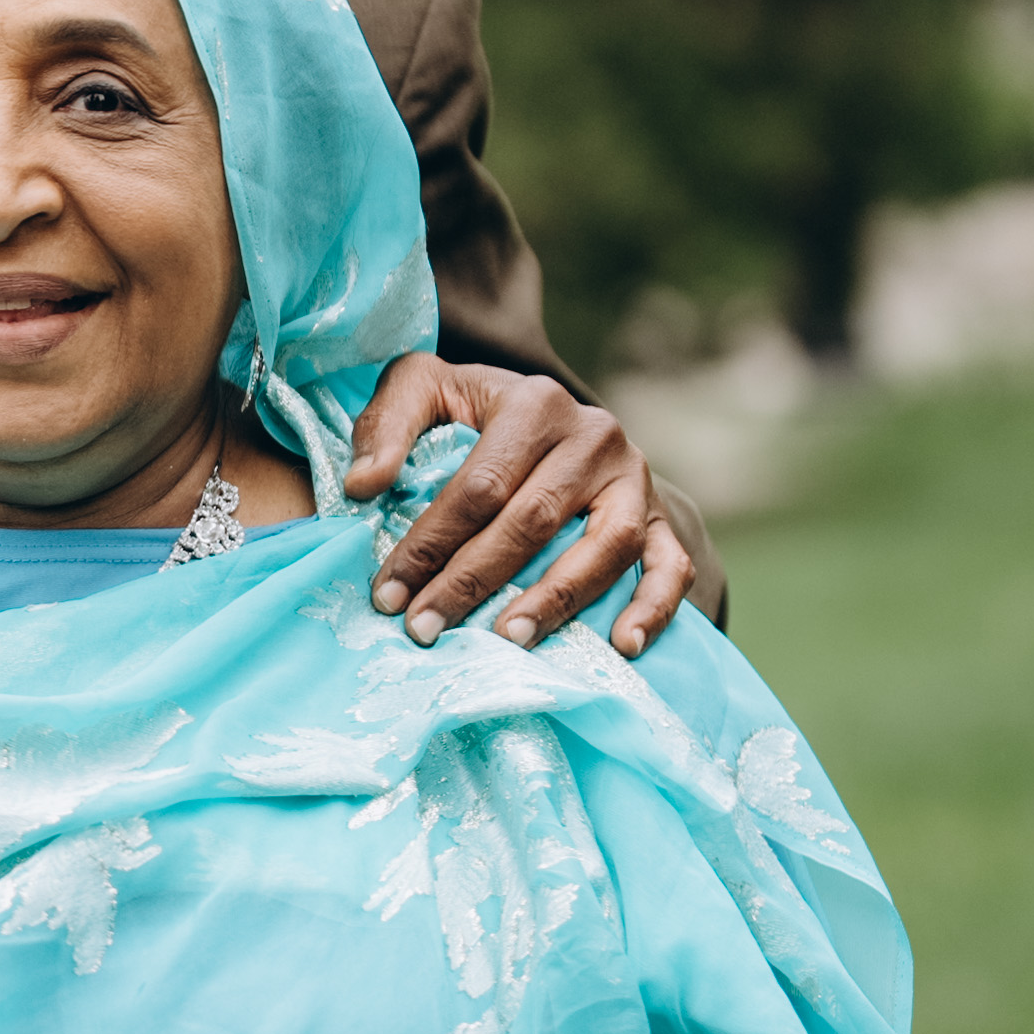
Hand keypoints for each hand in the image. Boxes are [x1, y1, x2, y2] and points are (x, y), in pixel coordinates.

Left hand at [344, 360, 693, 660]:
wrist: (544, 415)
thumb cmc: (470, 411)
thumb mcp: (422, 389)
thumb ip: (386, 425)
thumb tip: (364, 487)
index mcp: (536, 403)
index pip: (479, 486)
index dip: (430, 544)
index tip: (387, 595)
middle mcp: (595, 436)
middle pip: (533, 521)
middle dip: (472, 582)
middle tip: (425, 629)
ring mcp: (635, 479)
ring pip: (605, 547)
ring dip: (557, 599)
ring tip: (508, 638)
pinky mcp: (661, 517)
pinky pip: (669, 566)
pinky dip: (654, 607)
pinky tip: (622, 644)